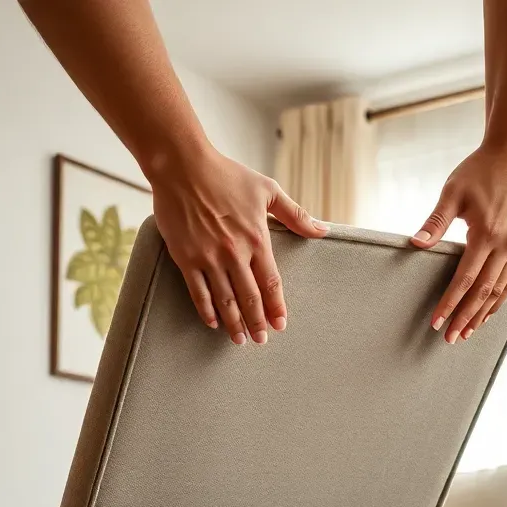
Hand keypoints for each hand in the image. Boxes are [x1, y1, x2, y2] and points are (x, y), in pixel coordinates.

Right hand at [150, 146, 328, 344]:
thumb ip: (296, 215)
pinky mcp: (186, 258)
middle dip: (257, 322)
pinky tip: (213, 323)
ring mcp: (208, 258)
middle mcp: (234, 254)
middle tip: (261, 340)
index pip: (271, 283)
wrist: (182, 165)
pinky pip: (198, 292)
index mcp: (256, 239)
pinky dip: (206, 310)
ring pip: (225, 300)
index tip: (280, 325)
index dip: (276, 307)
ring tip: (240, 339)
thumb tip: (324, 230)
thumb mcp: (267, 190)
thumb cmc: (226, 175)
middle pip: (249, 298)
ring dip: (234, 323)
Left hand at [411, 144, 506, 341]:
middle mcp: (506, 244)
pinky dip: (501, 299)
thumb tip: (415, 244)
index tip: (437, 323)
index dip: (449, 304)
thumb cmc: (479, 171)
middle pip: (483, 293)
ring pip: (501, 291)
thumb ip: (435, 222)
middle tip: (451, 338)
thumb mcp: (452, 193)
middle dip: (465, 318)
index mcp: (486, 234)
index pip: (464, 280)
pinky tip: (489, 311)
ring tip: (469, 331)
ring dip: (484, 314)